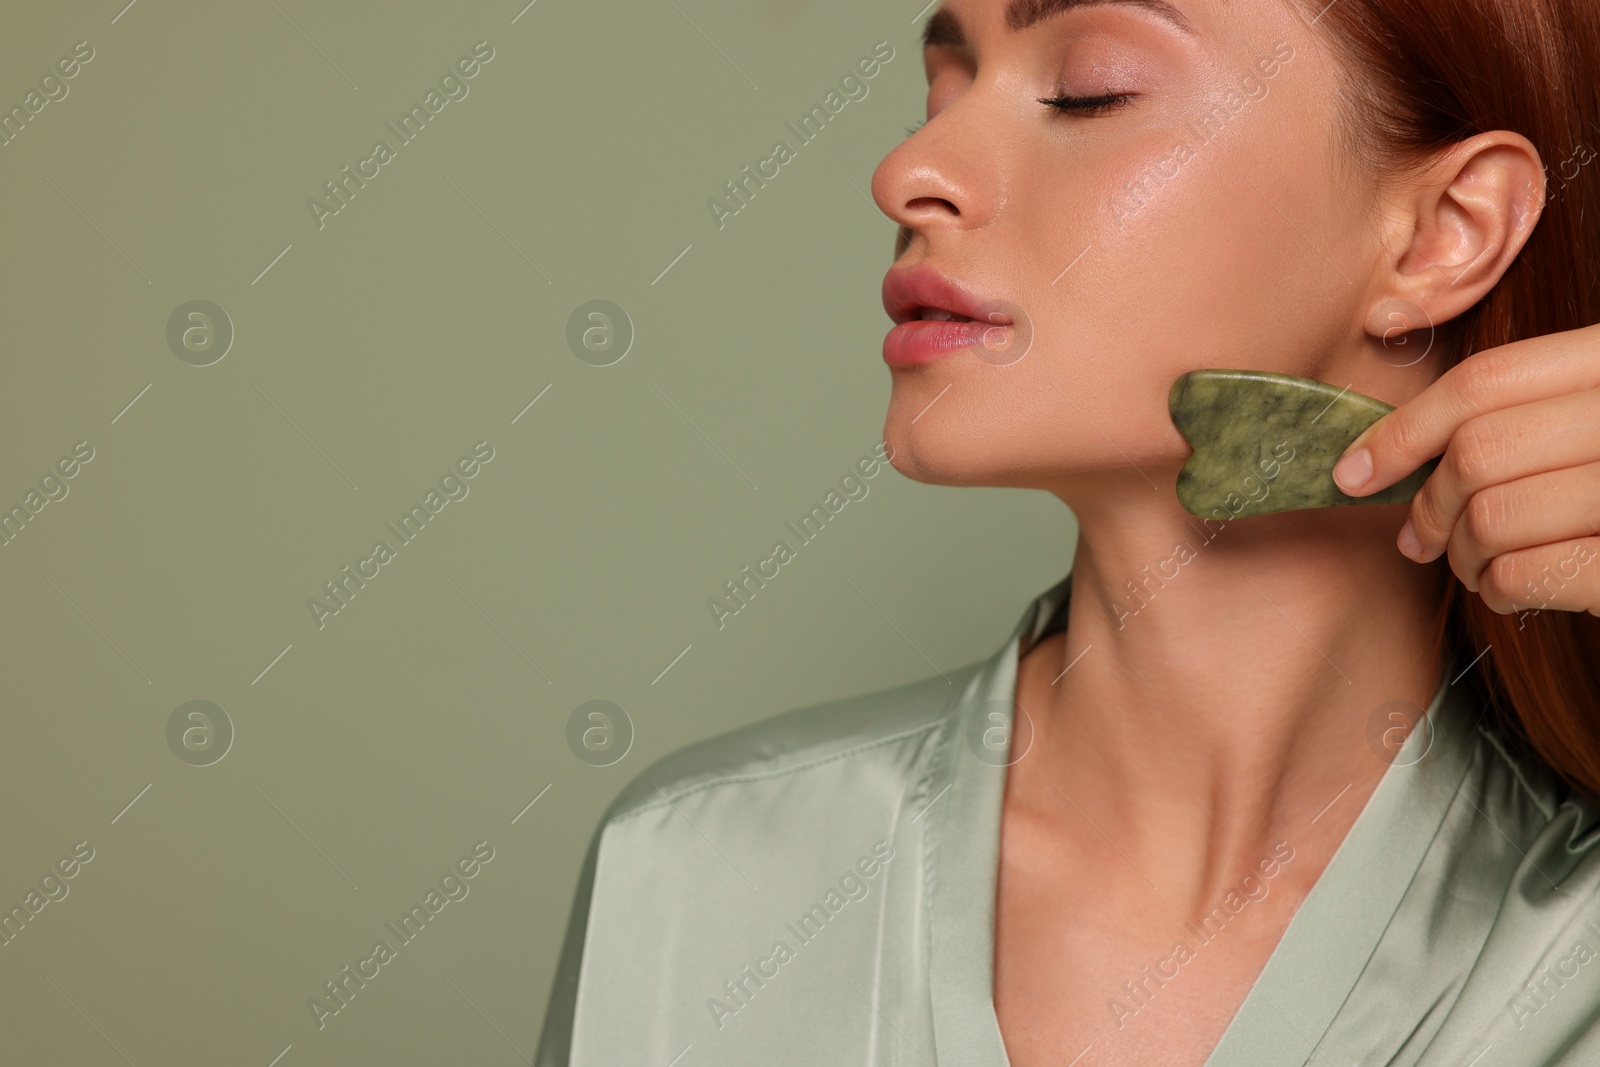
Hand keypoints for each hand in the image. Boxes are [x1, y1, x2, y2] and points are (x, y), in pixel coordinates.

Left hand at [1330, 323, 1599, 617]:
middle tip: (1418, 535)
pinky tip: (1510, 587)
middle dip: (1428, 502)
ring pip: (1493, 517)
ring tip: (1475, 561)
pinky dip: (1498, 588)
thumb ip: (1522, 415)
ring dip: (1462, 552)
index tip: (1352, 469)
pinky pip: (1526, 574)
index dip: (1403, 428)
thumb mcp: (1588, 419)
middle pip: (1478, 451)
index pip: (1487, 381)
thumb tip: (1379, 458)